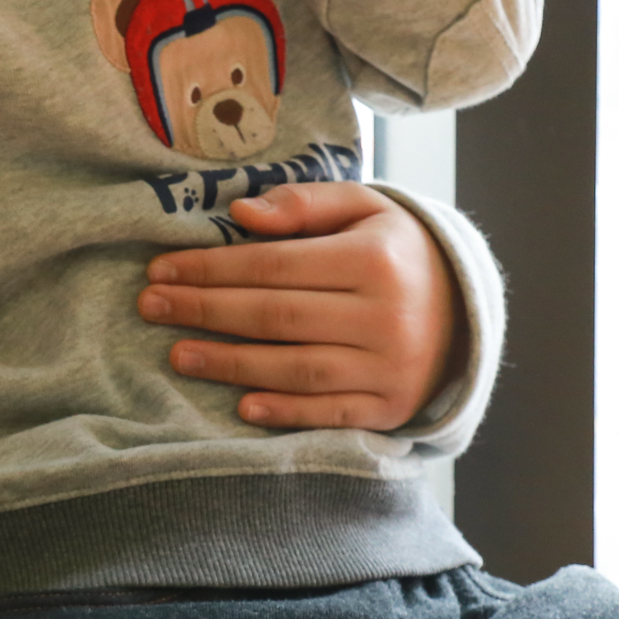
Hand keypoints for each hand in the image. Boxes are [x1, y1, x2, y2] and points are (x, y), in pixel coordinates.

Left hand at [138, 181, 461, 429]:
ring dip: (230, 365)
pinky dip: (286, 412)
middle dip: (204, 311)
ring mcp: (391, 368)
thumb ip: (302, 203)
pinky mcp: (392, 407)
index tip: (159, 269)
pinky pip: (331, 414)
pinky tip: (241, 406)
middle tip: (150, 307)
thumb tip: (240, 214)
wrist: (468, 308)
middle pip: (276, 317)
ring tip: (177, 355)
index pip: (272, 266)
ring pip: (297, 368)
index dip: (210, 268)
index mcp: (374, 261)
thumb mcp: (362, 208)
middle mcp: (386, 318)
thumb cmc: (394, 250)